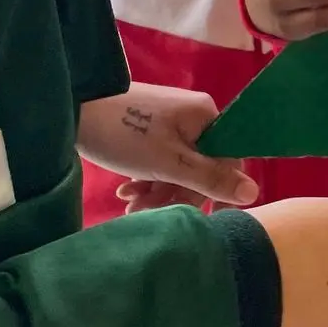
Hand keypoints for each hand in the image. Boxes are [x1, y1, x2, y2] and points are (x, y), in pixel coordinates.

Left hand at [76, 86, 258, 207]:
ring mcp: (171, 119)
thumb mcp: (169, 164)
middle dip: (175, 195)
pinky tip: (126, 192)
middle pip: (200, 166)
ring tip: (131, 209)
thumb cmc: (125, 134)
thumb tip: (254, 194)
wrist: (72, 106)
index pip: (228, 160)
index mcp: (207, 116)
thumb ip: (211, 179)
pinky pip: (160, 158)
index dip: (217, 193)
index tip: (204, 220)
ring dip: (158, 191)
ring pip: (178, 166)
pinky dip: (147, 178)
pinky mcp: (149, 126)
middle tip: (146, 215)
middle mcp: (194, 115)